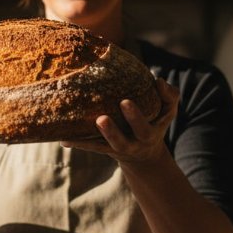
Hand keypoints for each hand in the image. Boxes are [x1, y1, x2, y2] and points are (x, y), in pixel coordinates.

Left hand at [61, 78, 178, 167]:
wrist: (144, 152)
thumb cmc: (155, 121)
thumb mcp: (168, 110)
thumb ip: (169, 95)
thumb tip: (157, 79)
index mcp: (147, 135)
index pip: (143, 128)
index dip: (135, 117)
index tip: (125, 102)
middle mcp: (130, 145)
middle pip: (120, 142)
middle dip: (111, 132)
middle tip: (101, 118)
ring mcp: (113, 148)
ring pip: (99, 147)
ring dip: (86, 141)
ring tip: (70, 134)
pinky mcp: (101, 148)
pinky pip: (88, 146)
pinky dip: (76, 143)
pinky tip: (62, 139)